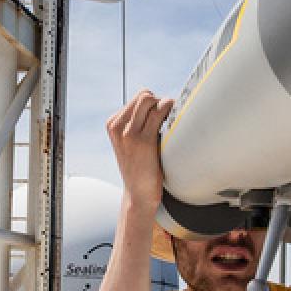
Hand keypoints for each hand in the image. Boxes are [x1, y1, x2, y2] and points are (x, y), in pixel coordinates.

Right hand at [105, 90, 172, 212]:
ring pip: (151, 100)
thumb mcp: (130, 143)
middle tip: (170, 120)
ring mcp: (129, 133)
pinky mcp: (143, 141)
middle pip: (145, 95)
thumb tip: (161, 104)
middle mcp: (118, 126)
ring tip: (173, 123)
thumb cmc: (141, 167)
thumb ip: (138, 124)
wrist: (138, 195)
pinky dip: (171, 111)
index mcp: (113, 124)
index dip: (155, 104)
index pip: (139, 97)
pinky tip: (177, 123)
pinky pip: (160, 113)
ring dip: (167, 106)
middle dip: (160, 103)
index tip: (164, 118)